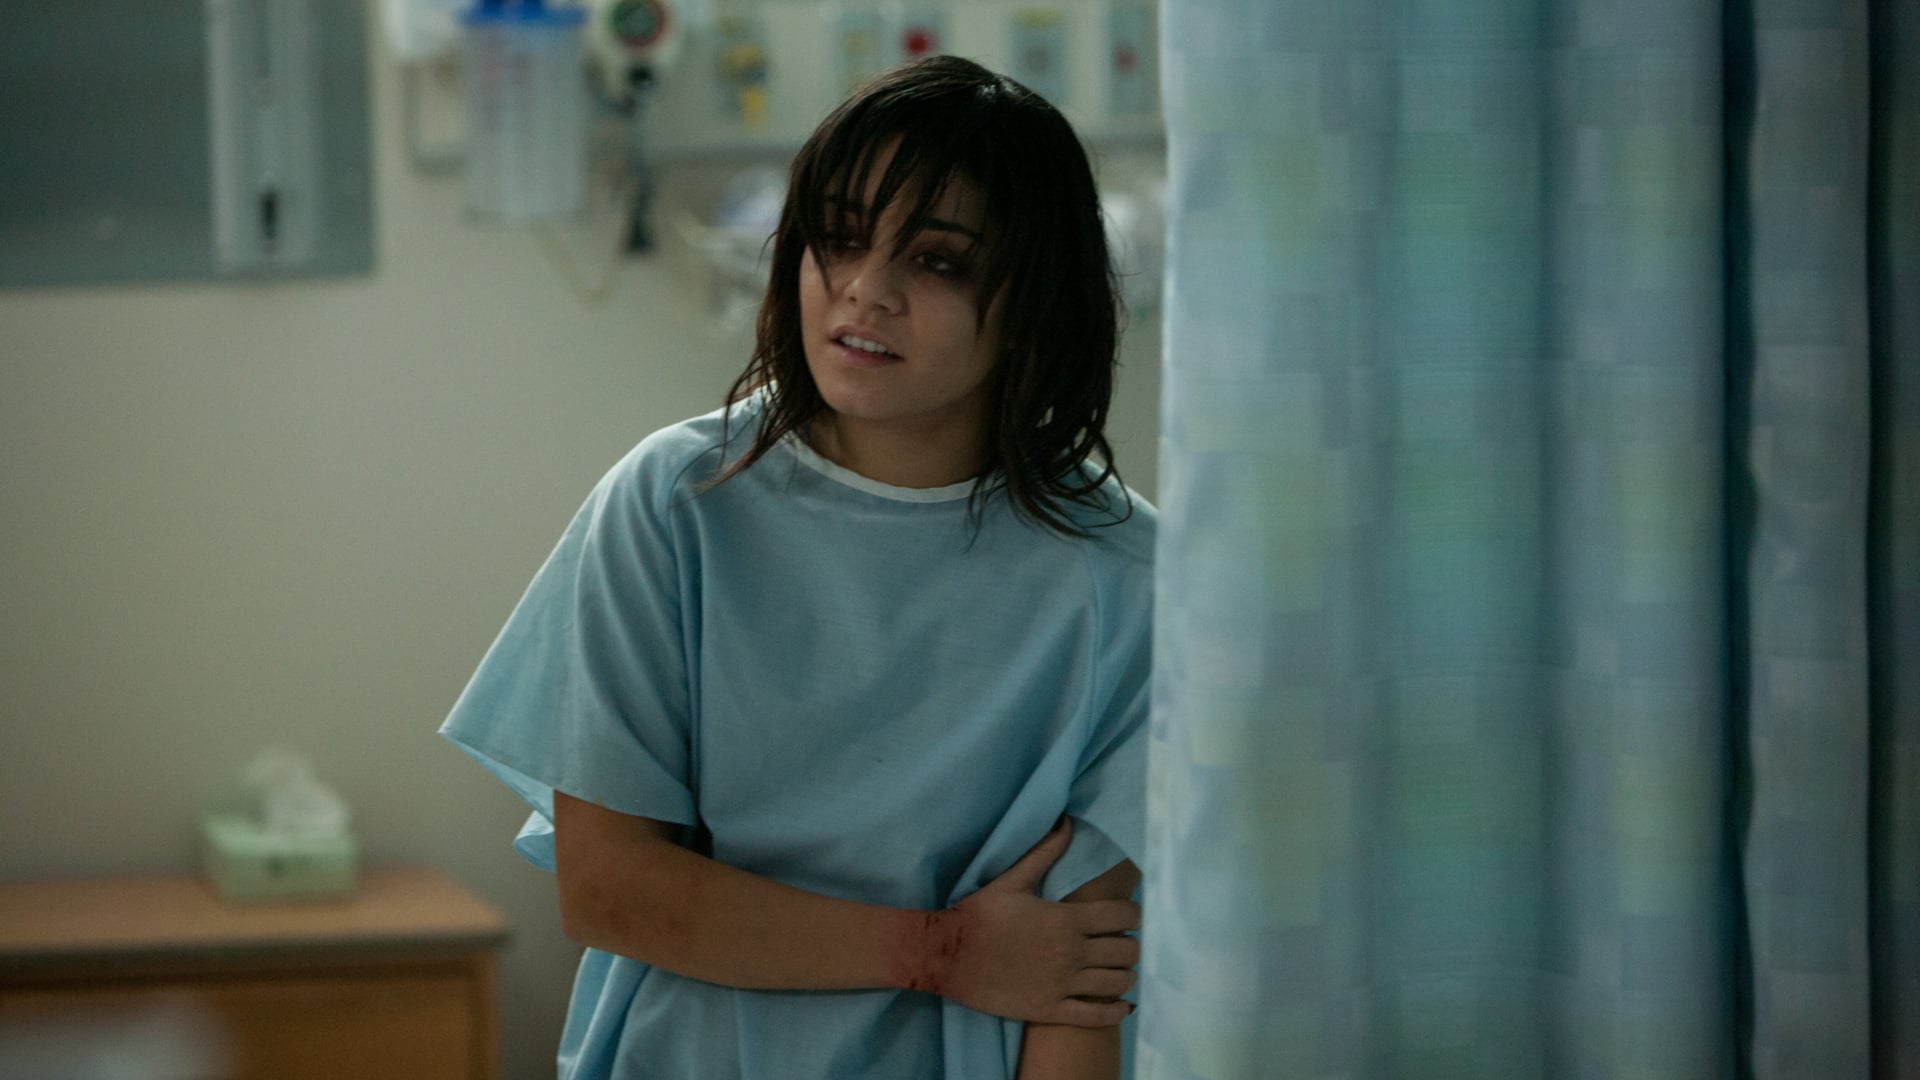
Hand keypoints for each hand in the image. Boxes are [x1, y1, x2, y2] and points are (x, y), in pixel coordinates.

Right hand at [916, 819, 1140, 1026]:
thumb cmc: (979, 915)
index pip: (1122, 916)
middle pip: (1126, 951)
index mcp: (1066, 919)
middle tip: (1122, 942)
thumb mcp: (1012, 879)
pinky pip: (1096, 1016)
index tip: (1128, 916)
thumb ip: (1045, 852)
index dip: (1132, 915)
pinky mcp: (1050, 1010)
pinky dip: (1116, 1010)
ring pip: (1117, 983)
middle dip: (1131, 944)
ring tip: (1118, 969)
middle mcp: (1071, 953)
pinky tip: (1122, 1004)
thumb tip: (1066, 821)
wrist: (947, 955)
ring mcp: (1062, 985)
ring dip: (1125, 974)